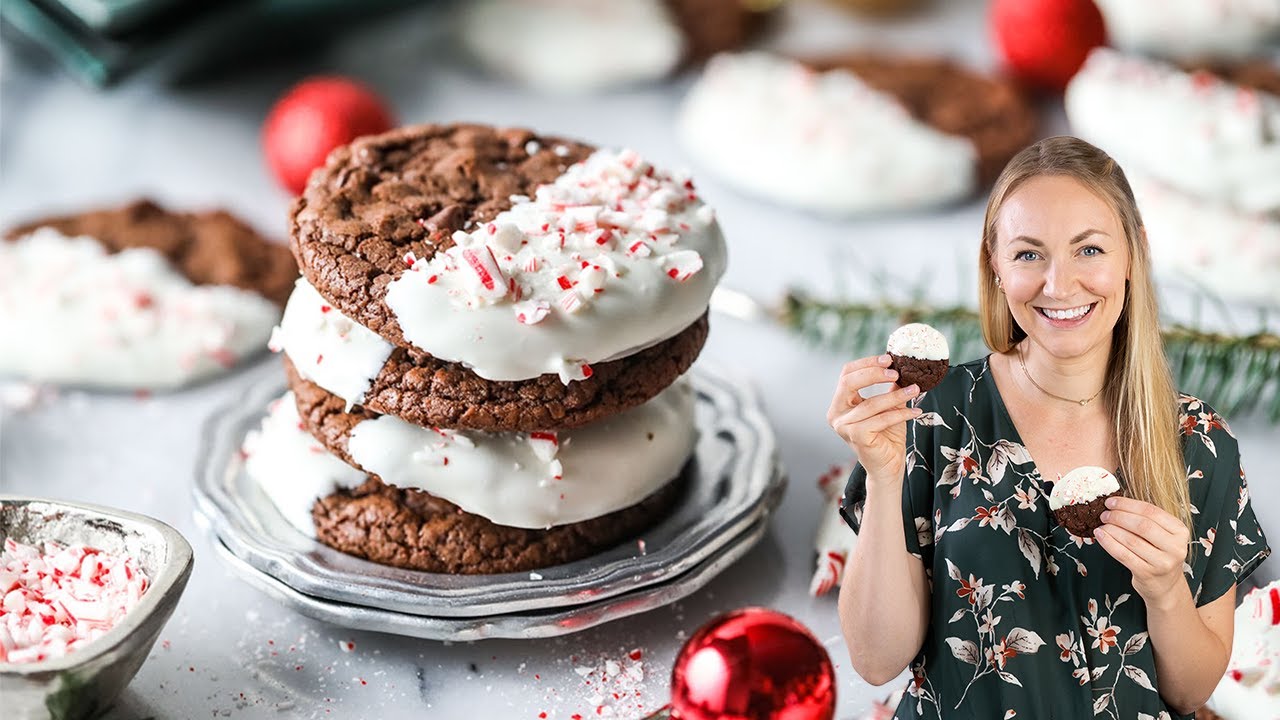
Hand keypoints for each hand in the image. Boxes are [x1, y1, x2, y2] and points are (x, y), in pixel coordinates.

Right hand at [826, 354, 920, 485]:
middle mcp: (836, 414)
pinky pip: (881, 419)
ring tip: (915, 389)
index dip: (867, 363)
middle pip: (849, 382)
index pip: (847, 374)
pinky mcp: (856, 437)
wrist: (888, 465)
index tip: (889, 359)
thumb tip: (902, 364)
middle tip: (896, 371)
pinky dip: (900, 413)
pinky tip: (915, 411)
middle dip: (874, 373)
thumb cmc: (886, 435)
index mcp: (840, 403)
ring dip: (896, 395)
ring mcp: (844, 426)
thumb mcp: (887, 405)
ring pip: (871, 403)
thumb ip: (889, 386)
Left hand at [1094, 497, 1191, 607]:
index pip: (1151, 511)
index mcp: (1180, 531)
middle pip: (1142, 525)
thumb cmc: (1158, 553)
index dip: (1127, 505)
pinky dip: (1108, 543)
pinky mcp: (1147, 573)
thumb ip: (1146, 519)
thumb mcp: (1162, 534)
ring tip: (1101, 524)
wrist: (1165, 584)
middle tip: (1104, 514)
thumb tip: (1115, 503)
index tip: (1111, 502)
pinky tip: (1100, 535)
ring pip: (1131, 540)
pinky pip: (1123, 555)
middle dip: (1118, 516)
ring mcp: (1162, 562)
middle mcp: (1175, 547)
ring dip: (1111, 529)